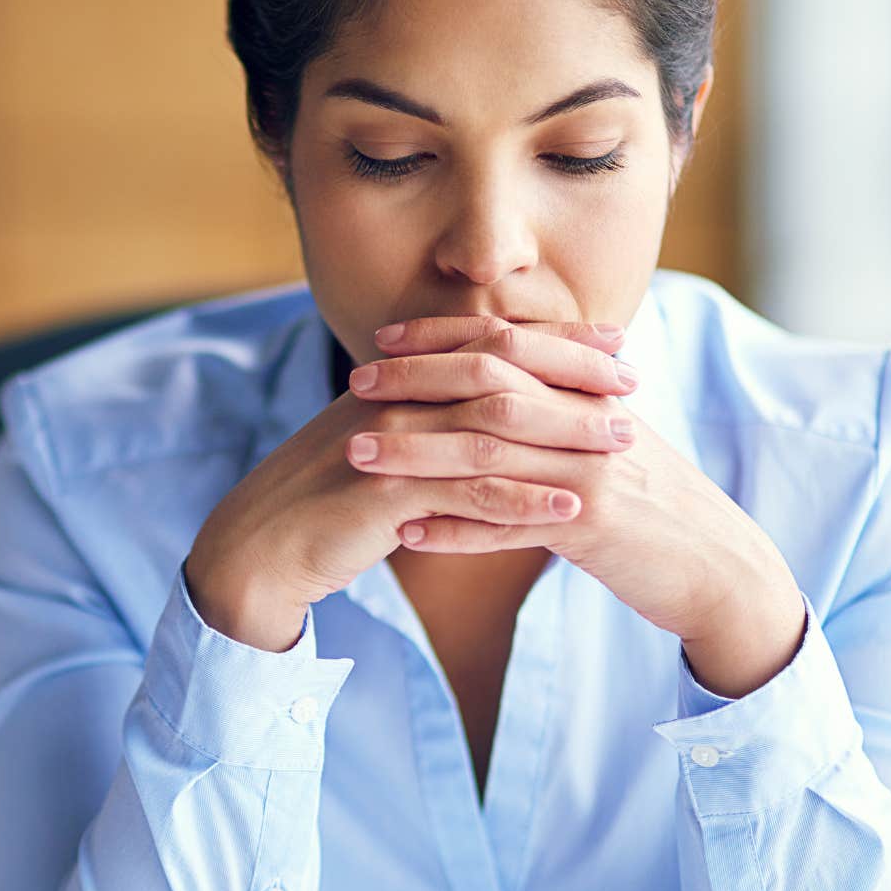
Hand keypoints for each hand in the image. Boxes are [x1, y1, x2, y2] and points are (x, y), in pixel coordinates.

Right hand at [184, 317, 630, 651]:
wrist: (257, 551)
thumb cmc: (320, 506)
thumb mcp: (377, 451)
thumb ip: (424, 425)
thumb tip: (478, 412)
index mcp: (396, 381)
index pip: (487, 344)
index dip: (553, 339)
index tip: (612, 340)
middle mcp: (395, 398)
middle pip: (500, 371)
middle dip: (572, 374)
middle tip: (633, 382)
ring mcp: (391, 442)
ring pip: (494, 429)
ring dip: (563, 435)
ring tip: (622, 446)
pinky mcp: (387, 493)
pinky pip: (468, 494)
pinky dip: (523, 501)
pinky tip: (570, 510)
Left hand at [353, 315, 804, 692]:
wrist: (721, 567)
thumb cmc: (656, 505)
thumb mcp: (611, 441)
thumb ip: (562, 406)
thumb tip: (504, 376)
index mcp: (591, 392)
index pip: (508, 343)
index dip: (442, 336)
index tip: (383, 339)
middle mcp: (591, 420)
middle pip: (491, 385)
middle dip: (416, 381)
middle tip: (354, 383)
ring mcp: (593, 471)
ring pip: (490, 452)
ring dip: (417, 453)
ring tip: (356, 456)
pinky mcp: (595, 526)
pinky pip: (511, 524)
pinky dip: (455, 529)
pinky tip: (406, 535)